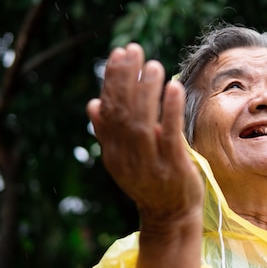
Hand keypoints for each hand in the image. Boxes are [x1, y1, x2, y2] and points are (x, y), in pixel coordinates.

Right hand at [86, 43, 203, 267]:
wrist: (170, 217)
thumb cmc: (151, 181)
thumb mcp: (125, 158)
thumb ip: (110, 132)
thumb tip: (93, 103)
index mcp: (113, 151)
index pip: (108, 109)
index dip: (113, 80)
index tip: (119, 54)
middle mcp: (126, 156)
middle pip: (122, 112)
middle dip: (126, 78)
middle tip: (134, 50)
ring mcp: (149, 163)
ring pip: (142, 122)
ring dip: (147, 90)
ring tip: (153, 65)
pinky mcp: (173, 167)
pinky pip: (170, 135)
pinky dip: (170, 110)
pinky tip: (173, 87)